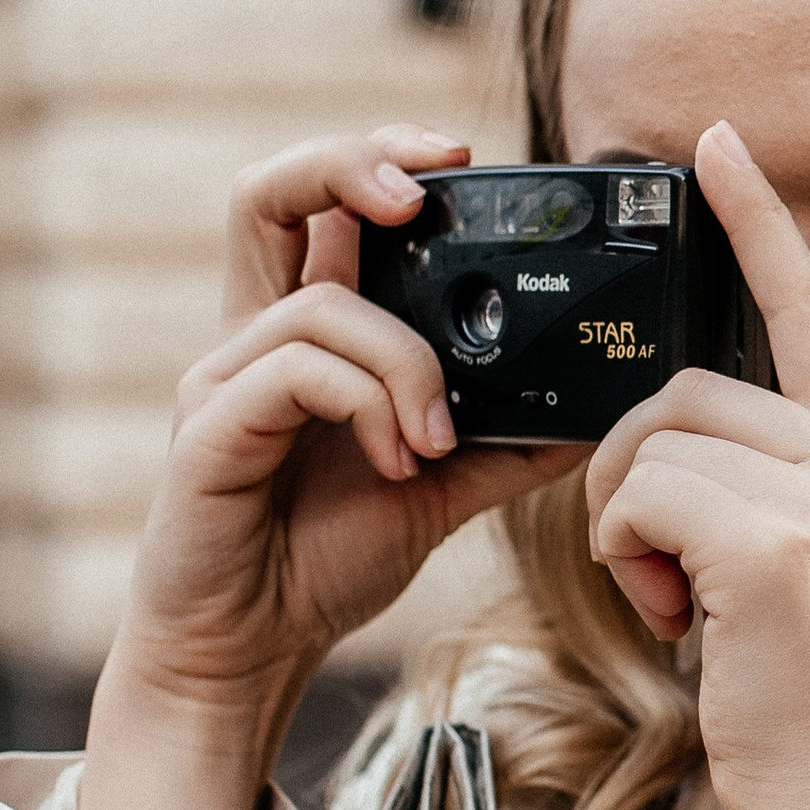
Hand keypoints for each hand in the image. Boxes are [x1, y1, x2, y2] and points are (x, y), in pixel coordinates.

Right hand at [80, 128, 581, 809]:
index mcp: (310, 333)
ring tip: (439, 438)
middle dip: (353, 164)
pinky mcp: (208, 430)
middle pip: (269, 192)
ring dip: (405, 360)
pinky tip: (402, 463)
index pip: (324, 202)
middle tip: (427, 194)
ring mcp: (224, 378)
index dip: (382, 157)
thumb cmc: (323, 558)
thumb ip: (508, 441)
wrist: (250, 651)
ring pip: (319, 304)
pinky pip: (294, 372)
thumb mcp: (442, 489)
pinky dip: (368, 404)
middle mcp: (255, 337)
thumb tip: (602, 409)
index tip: (462, 159)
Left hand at [583, 121, 809, 809]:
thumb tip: (674, 431)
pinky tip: (678, 625)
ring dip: (626, 529)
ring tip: (683, 612)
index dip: (757, 223)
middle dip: (633, 479)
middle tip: (667, 578)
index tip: (713, 142)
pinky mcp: (774, 545)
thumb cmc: (807, 716)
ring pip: (650, 444)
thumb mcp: (804, 579)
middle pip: (683, 393)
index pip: (806, 311)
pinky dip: (626, 560)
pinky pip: (638, 497)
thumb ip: (764, 491)